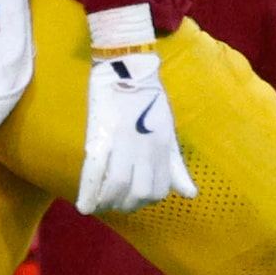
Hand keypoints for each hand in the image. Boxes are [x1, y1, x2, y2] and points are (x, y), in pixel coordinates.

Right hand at [78, 47, 195, 213]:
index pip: (158, 190)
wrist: (127, 66)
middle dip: (126, 204)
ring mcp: (122, 143)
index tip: (134, 199)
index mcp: (162, 149)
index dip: (146, 200)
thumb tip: (190, 195)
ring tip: (101, 205)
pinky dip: (89, 192)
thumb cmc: (149, 100)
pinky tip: (85, 208)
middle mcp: (145, 149)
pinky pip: (95, 169)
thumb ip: (176, 167)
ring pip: (118, 186)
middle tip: (116, 204)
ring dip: (109, 202)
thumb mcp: (168, 134)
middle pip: (139, 192)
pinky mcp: (101, 135)